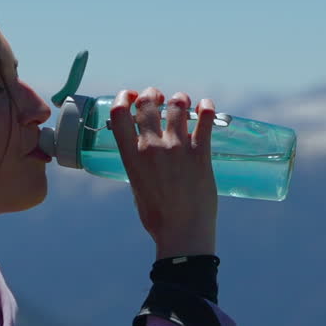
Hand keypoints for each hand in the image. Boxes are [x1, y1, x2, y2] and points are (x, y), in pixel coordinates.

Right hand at [110, 87, 217, 259]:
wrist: (182, 232)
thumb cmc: (157, 216)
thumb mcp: (136, 185)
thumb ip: (137, 163)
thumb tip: (142, 148)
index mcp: (131, 157)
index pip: (119, 113)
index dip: (123, 97)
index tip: (131, 97)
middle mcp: (152, 147)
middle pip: (148, 102)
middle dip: (152, 93)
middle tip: (159, 97)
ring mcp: (177, 148)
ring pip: (177, 104)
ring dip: (179, 99)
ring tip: (182, 103)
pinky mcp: (200, 153)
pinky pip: (205, 118)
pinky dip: (206, 106)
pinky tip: (206, 106)